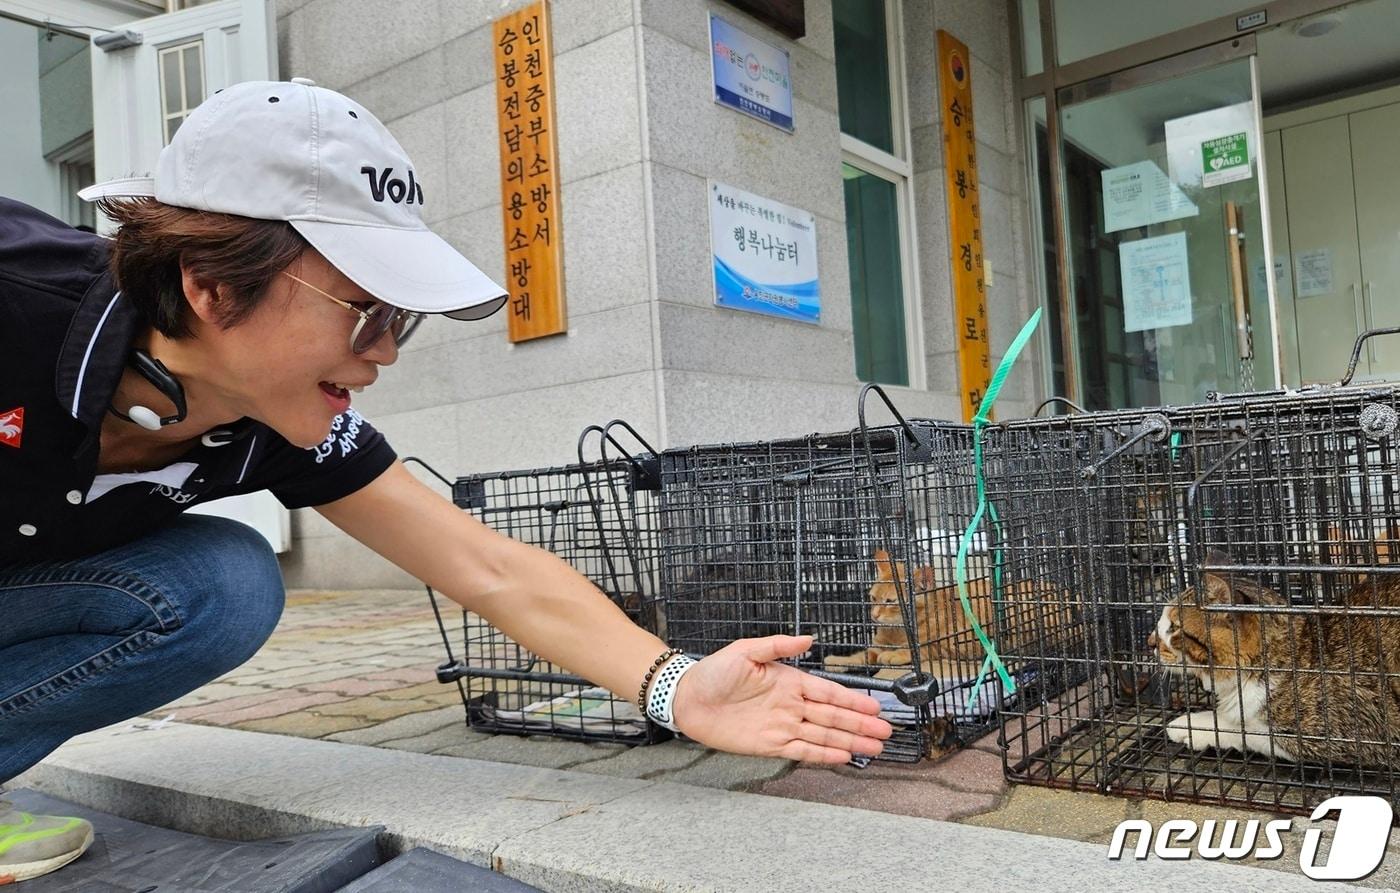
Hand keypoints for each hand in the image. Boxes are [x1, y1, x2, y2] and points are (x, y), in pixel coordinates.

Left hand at [669, 634, 892, 762]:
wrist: (688, 699)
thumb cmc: (713, 671)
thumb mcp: (745, 650)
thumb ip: (778, 645)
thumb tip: (808, 638)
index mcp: (789, 681)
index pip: (829, 692)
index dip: (853, 701)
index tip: (876, 707)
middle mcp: (791, 705)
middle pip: (833, 717)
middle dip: (860, 725)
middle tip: (886, 732)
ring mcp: (782, 726)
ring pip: (823, 736)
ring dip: (849, 742)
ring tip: (874, 747)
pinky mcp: (769, 745)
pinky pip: (802, 750)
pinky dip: (823, 754)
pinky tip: (842, 756)